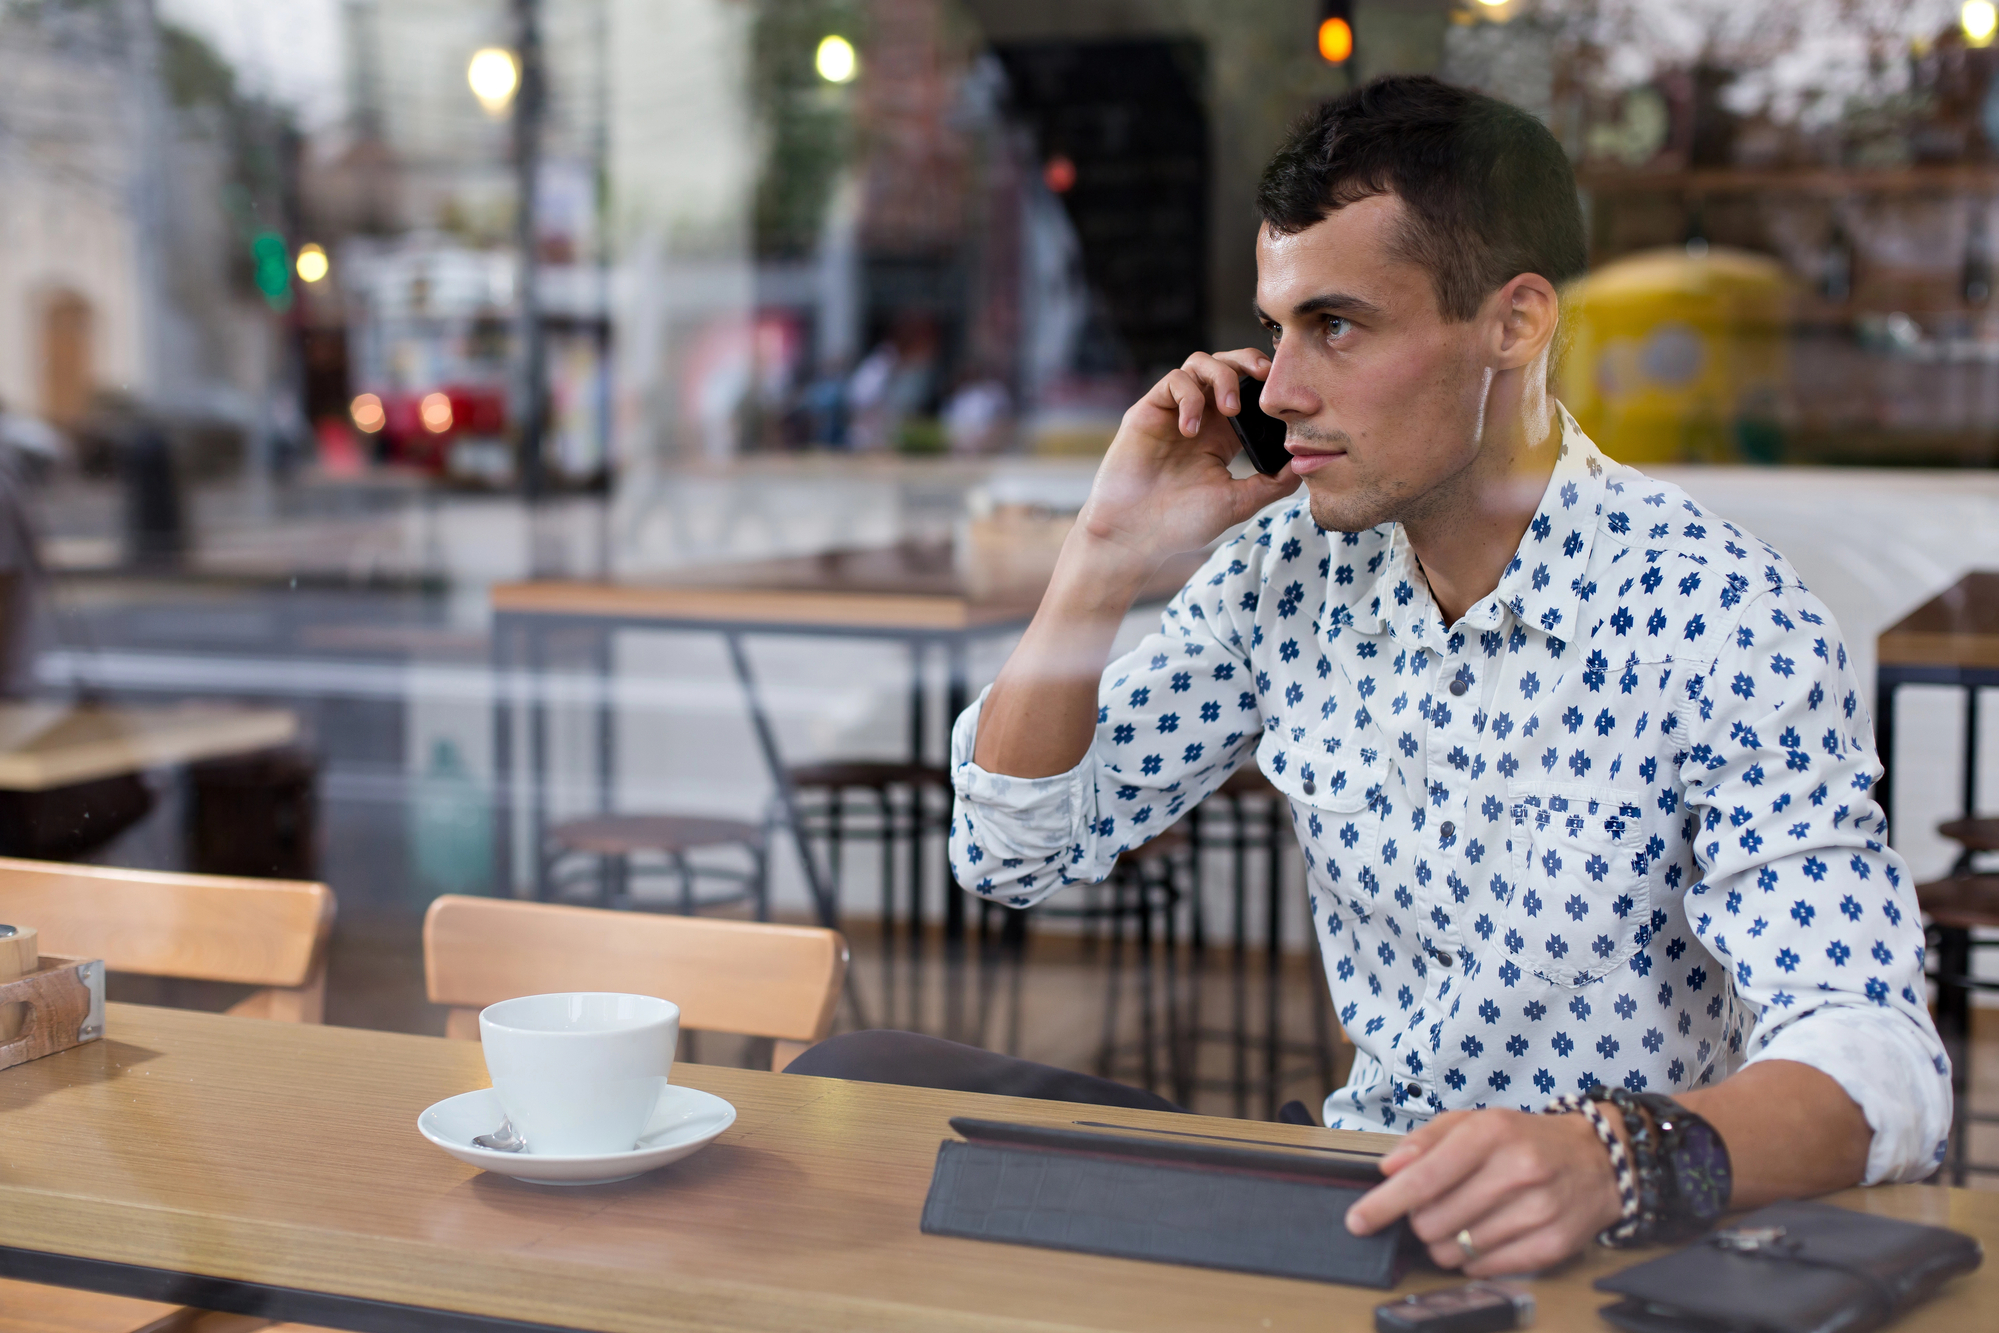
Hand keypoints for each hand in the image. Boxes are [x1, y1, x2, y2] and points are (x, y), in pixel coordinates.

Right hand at [1075, 349, 1300, 572]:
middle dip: (1249, 361)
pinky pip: (1174, 381)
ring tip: (1229, 408)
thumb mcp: (1237, 502)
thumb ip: (1272, 484)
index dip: (1269, 386)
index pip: (1250, 392)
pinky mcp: (1148, 410)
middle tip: (1266, 375)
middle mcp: (1200, 417)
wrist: (1134, 535)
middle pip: (1227, 364)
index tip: (1291, 397)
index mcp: (1223, 435)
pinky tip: (1191, 430)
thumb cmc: (1180, 523)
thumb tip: (1305, 463)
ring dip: (1222, 376)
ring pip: (1200, 363)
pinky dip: (1189, 397)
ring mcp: (1174, 411)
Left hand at [1344, 1108, 1624, 1275]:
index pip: (1424, 1178)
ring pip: (1455, 1249)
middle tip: (1434, 1207)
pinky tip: (1483, 1235)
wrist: (1596, 1160)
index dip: (1385, 1204)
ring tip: (1463, 1218)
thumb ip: (1425, 1140)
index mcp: (1491, 1133)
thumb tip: (1388, 1168)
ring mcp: (1538, 1211)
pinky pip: (1485, 1268)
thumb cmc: (1523, 1139)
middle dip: (1420, 1220)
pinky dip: (1472, 1258)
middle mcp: (1517, 1171)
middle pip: (1433, 1220)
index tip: (1358, 1220)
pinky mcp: (1552, 1245)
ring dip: (1444, 1241)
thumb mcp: (1474, 1122)